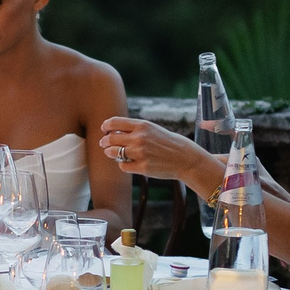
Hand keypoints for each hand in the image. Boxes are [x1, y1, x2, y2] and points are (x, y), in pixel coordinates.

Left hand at [96, 115, 220, 194]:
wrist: (186, 158)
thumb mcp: (153, 129)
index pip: (114, 122)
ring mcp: (140, 153)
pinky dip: (123, 164)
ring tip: (112, 152)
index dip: (106, 126)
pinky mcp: (142, 167)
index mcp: (143, 125)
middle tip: (103, 143)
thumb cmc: (169, 143)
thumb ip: (135, 129)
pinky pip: (123, 165)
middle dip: (104, 141)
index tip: (104, 129)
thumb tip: (113, 132)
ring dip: (110, 152)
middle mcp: (140, 138)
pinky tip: (128, 162)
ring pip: (113, 152)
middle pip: (111, 138)